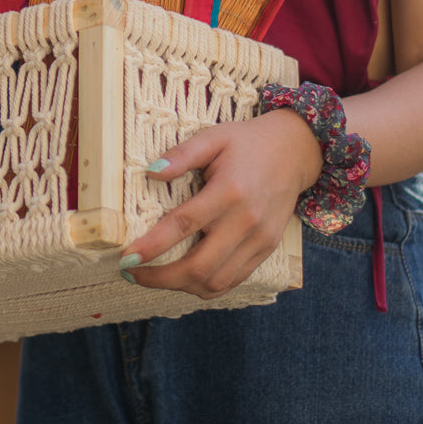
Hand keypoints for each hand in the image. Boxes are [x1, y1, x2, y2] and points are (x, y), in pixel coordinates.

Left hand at [119, 108, 322, 298]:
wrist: (295, 151)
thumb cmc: (247, 142)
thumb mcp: (213, 137)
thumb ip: (182, 155)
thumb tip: (150, 171)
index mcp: (229, 192)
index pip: (184, 225)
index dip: (152, 246)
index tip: (127, 257)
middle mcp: (246, 222)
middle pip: (199, 267)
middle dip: (160, 278)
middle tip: (130, 273)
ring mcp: (259, 241)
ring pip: (216, 282)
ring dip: (180, 286)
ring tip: (152, 277)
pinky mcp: (266, 250)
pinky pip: (233, 280)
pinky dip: (205, 286)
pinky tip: (183, 277)